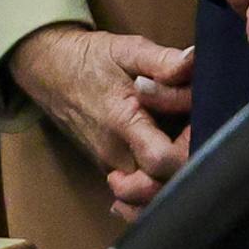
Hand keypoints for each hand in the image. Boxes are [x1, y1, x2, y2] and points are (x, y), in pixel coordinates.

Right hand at [6, 24, 196, 206]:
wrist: (48, 71)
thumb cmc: (91, 59)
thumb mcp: (127, 50)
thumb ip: (162, 60)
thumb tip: (194, 61)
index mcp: (122, 121)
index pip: (161, 160)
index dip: (190, 148)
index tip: (200, 124)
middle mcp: (115, 153)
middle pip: (160, 187)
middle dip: (189, 167)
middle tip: (196, 137)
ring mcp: (110, 166)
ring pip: (149, 198)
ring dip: (172, 184)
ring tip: (184, 153)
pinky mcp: (109, 170)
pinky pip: (136, 197)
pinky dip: (153, 196)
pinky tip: (165, 178)